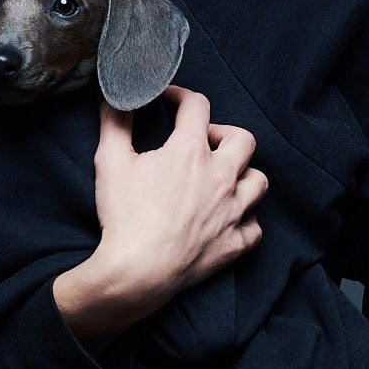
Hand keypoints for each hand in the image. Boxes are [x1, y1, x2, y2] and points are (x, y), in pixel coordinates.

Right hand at [92, 85, 267, 311]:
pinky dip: (246, 219)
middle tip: (203, 141)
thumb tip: (115, 98)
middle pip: (243, 139)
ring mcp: (232, 213)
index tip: (169, 100)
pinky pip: (255, 227)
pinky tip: (229, 218)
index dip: (181, 96)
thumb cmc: (124, 216)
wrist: (136, 272)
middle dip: (224, 133)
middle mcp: (220, 178)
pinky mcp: (234, 244)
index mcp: (190, 152)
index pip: (197, 106)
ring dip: (243, 174)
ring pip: (258, 181)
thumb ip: (115, 123)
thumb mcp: (110, 161)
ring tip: (222, 178)